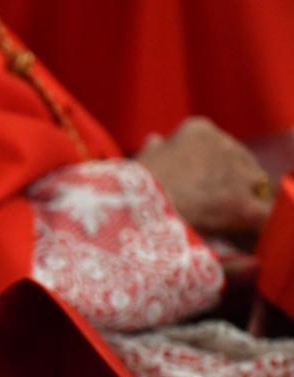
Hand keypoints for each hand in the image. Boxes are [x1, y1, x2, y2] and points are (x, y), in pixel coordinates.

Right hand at [136, 117, 272, 234]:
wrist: (136, 206)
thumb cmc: (134, 183)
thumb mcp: (144, 157)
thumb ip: (157, 148)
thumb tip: (155, 140)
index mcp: (200, 130)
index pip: (218, 143)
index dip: (212, 163)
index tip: (200, 177)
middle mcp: (225, 144)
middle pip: (242, 160)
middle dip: (232, 178)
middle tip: (216, 199)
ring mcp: (237, 173)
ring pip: (256, 182)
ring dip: (245, 196)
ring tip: (227, 214)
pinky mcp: (242, 203)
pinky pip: (262, 212)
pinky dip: (255, 220)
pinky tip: (239, 228)